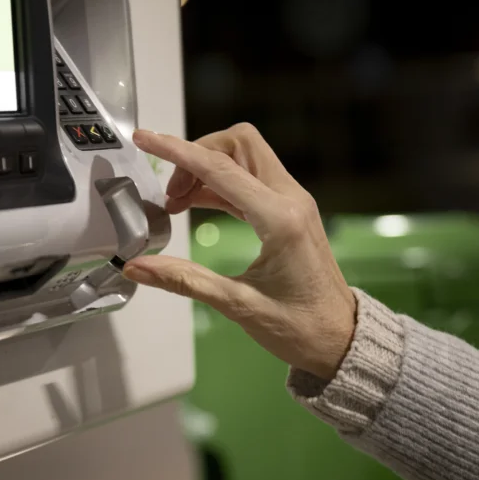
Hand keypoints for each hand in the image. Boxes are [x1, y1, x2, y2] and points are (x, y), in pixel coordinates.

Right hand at [123, 124, 356, 380]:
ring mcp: (294, 202)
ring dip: (207, 168)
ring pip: (245, 157)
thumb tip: (136, 267)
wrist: (342, 340)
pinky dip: (220, 183)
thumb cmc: (300, 328)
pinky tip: (198, 204)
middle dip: (197, 154)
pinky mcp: (291, 211)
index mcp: (280, 219)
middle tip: (170, 192)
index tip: (145, 140)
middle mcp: (291, 199)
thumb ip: (184, 280)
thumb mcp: (238, 306)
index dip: (177, 151)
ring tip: (176, 202)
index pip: (220, 169)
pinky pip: (251, 179)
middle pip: (239, 144)